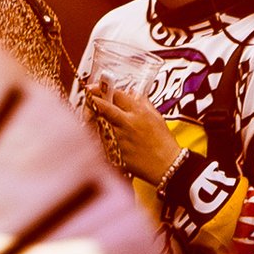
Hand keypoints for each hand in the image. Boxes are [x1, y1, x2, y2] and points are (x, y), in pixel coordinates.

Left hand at [80, 74, 182, 188]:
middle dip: (91, 102)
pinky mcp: (115, 152)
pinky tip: (92, 136)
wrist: (167, 165)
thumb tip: (132, 93)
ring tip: (88, 118)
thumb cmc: (163, 142)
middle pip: (103, 107)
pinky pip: (99, 142)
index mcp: (139, 112)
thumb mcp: (156, 117)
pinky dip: (94, 137)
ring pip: (97, 124)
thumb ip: (143, 103)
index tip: (92, 88)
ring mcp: (120, 138)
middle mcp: (128, 123)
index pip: (116, 95)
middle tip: (86, 101)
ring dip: (91, 120)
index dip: (101, 89)